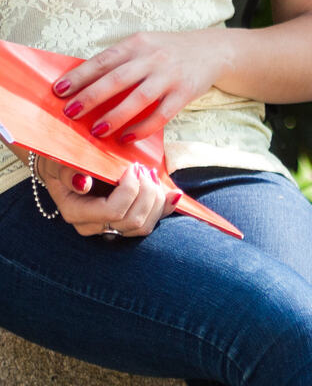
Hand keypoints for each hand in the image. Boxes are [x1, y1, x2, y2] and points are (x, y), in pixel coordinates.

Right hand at [35, 155, 179, 238]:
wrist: (67, 165)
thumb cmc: (65, 160)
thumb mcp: (61, 160)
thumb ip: (69, 172)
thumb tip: (82, 184)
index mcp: (75, 212)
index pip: (113, 211)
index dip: (130, 188)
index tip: (132, 166)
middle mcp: (92, 226)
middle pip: (133, 220)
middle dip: (146, 191)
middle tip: (144, 168)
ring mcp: (108, 228)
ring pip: (143, 226)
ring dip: (155, 198)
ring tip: (151, 174)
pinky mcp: (124, 223)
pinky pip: (148, 224)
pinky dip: (164, 207)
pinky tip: (173, 194)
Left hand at [51, 31, 225, 142]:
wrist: (213, 50)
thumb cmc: (169, 51)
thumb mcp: (145, 45)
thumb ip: (120, 62)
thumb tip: (83, 86)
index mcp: (138, 43)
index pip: (104, 60)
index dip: (80, 75)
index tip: (58, 90)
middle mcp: (154, 57)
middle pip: (119, 79)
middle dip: (92, 97)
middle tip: (70, 113)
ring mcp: (171, 75)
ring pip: (140, 98)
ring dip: (116, 115)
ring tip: (96, 130)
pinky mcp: (185, 92)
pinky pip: (162, 114)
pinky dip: (143, 128)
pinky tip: (127, 138)